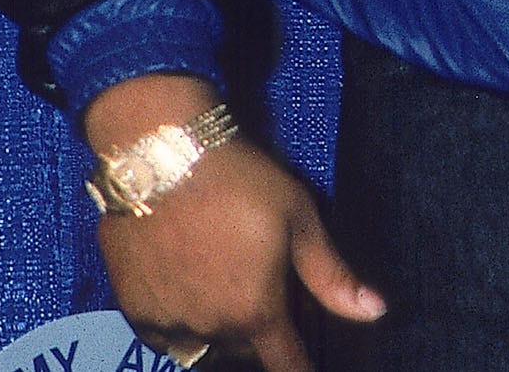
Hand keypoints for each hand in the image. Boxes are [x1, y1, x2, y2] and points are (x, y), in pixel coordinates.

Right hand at [88, 76, 383, 370]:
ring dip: (224, 333)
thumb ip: (331, 275)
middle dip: (262, 334)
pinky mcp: (134, 310)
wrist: (162, 158)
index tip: (306, 369)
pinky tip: (193, 293)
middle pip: (245, 352)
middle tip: (269, 292)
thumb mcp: (299, 219)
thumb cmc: (241, 183)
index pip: (285, 364)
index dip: (300, 370)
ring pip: (205, 348)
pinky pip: (166, 338)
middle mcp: (210, 327)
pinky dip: (184, 327)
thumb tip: (374, 312)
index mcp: (256, 311)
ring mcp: (168, 322)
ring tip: (230, 291)